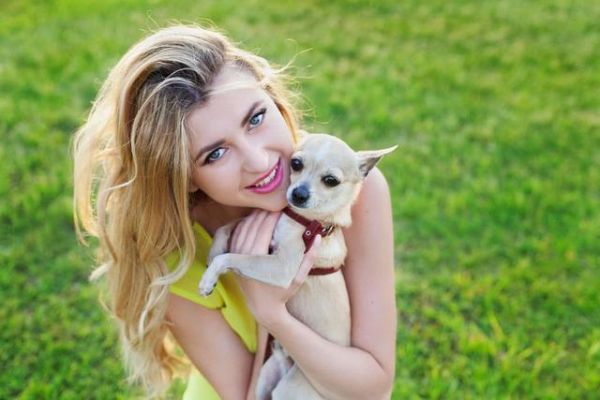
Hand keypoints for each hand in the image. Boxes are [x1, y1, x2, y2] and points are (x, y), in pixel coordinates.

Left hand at [229, 210, 321, 327]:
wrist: (262, 307)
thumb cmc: (282, 291)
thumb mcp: (298, 277)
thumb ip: (309, 257)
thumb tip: (318, 237)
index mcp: (257, 258)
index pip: (263, 228)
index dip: (272, 215)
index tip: (282, 208)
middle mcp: (243, 255)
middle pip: (252, 224)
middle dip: (264, 212)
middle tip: (276, 205)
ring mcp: (236, 256)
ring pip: (242, 227)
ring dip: (254, 216)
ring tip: (268, 210)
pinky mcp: (233, 257)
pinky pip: (236, 234)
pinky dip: (245, 224)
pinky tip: (256, 220)